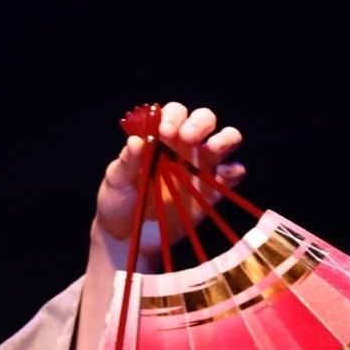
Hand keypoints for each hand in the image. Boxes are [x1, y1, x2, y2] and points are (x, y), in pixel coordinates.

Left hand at [93, 102, 245, 266]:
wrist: (127, 237)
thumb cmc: (118, 202)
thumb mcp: (115, 181)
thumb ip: (126, 162)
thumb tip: (135, 140)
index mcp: (160, 138)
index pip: (174, 113)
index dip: (173, 116)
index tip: (164, 132)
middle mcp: (184, 146)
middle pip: (204, 119)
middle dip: (199, 123)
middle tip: (186, 137)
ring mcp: (201, 167)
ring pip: (226, 139)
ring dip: (225, 138)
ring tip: (214, 147)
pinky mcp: (212, 191)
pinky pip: (233, 174)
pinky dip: (234, 170)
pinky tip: (225, 173)